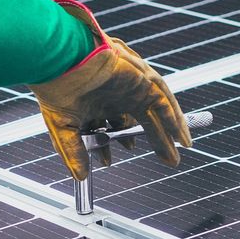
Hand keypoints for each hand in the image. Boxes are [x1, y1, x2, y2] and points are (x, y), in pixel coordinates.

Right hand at [28, 0, 189, 181]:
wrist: (61, 61)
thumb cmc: (57, 87)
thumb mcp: (64, 128)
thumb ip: (74, 152)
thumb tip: (80, 177)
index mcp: (98, 100)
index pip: (112, 125)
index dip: (112, 144)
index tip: (108, 161)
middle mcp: (117, 92)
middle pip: (141, 119)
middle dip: (155, 140)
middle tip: (167, 159)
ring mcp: (131, 85)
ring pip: (155, 110)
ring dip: (167, 132)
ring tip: (177, 153)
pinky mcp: (142, 79)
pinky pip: (163, 101)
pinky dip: (174, 119)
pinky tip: (181, 138)